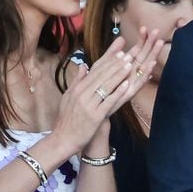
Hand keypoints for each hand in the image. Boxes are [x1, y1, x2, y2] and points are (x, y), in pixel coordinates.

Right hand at [51, 29, 161, 155]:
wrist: (63, 139)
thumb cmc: (66, 119)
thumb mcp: (68, 97)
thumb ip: (77, 81)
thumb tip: (84, 65)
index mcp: (77, 88)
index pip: (95, 71)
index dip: (108, 61)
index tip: (119, 52)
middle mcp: (82, 94)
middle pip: (102, 76)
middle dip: (116, 64)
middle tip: (128, 54)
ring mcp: (88, 105)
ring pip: (106, 86)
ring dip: (119, 75)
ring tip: (130, 65)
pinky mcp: (95, 116)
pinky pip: (108, 102)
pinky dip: (118, 93)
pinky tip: (127, 85)